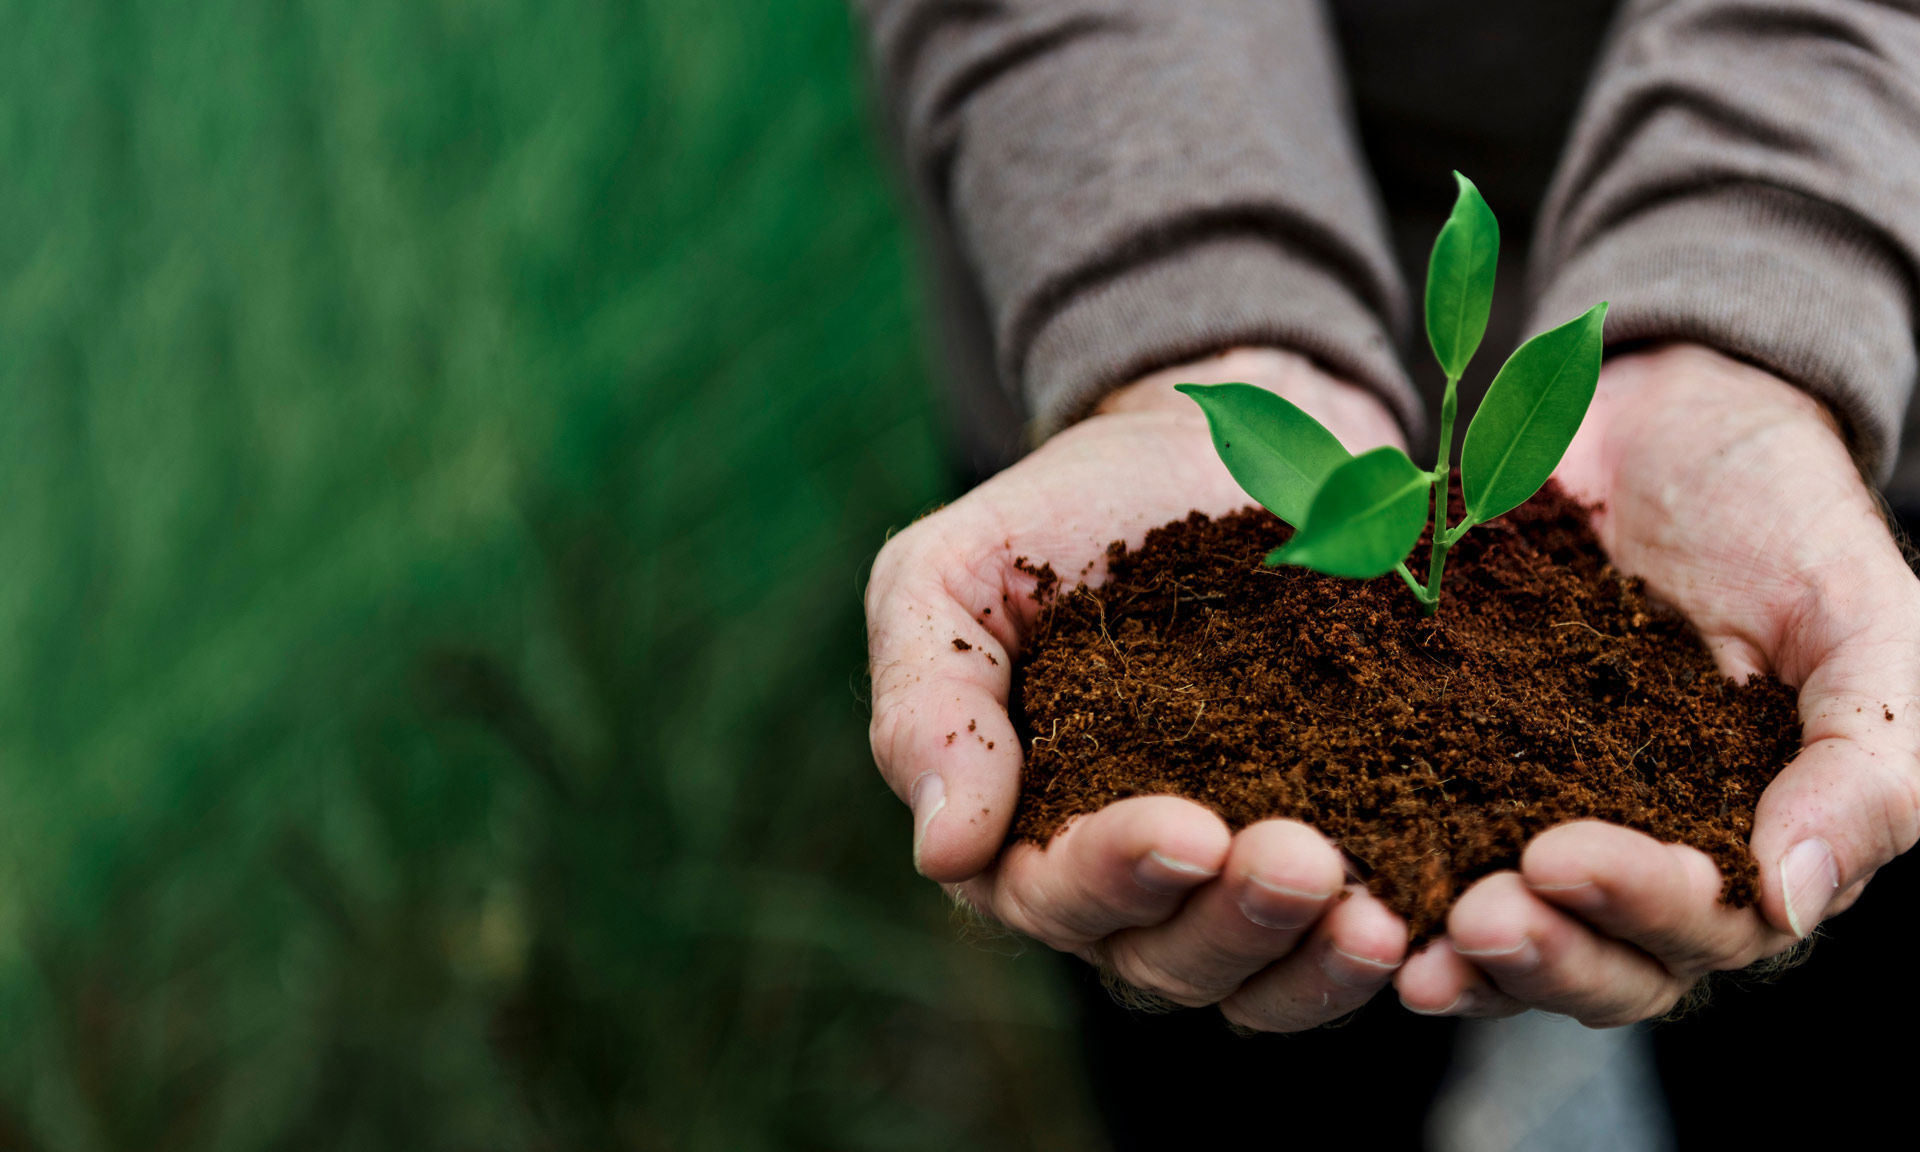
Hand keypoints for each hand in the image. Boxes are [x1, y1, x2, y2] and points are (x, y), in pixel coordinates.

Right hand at [867, 348, 1414, 1029]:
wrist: (1202, 449)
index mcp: (1019, 832)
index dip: (1116, 875)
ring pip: (1259, 978)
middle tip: (1303, 862)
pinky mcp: (1334, 846)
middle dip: (1231, 924)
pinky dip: (1380, 947)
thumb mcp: (950, 578)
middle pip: (1164, 960)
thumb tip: (944, 852)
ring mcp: (1231, 878)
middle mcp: (1127, 884)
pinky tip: (1427, 920)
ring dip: (1312, 962)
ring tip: (1374, 916)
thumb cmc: (1055, 518)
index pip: (1051, 894)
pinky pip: (1345, 940)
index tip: (1187, 828)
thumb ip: (928, 703)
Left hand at [1395, 342, 1919, 1024]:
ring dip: (1455, 950)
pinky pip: (1414, 834)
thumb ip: (1868, 764)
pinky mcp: (1450, 761)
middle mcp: (1638, 855)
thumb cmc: (1789, 522)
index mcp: (1748, 847)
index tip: (1559, 858)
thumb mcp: (1868, 623)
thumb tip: (1792, 902)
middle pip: (1594, 960)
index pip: (1702, 928)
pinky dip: (1382, 865)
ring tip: (1398, 939)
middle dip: (1536, 953)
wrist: (1667, 419)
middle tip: (1472, 916)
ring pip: (1503, 929)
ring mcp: (1536, 814)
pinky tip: (1336, 874)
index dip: (1635, 910)